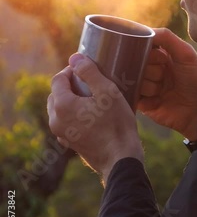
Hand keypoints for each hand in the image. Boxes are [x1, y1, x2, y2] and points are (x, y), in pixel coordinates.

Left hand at [47, 54, 143, 183]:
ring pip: (59, 109)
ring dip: (70, 99)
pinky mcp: (69, 142)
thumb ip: (89, 72)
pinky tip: (90, 114)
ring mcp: (61, 134)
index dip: (70, 70)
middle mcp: (56, 120)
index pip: (58, 79)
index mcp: (62, 105)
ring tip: (90, 97)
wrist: (120, 159)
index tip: (85, 68)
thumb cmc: (117, 124)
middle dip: (69, 84)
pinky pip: (65, 122)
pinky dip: (73, 114)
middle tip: (88, 81)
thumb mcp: (107, 92)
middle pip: (55, 94)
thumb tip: (74, 58)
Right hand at [138, 28, 196, 140]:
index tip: (162, 59)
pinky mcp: (143, 105)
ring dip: (150, 86)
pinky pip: (133, 97)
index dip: (148, 53)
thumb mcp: (186, 54)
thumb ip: (167, 37)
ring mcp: (146, 87)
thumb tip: (144, 30)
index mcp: (160, 56)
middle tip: (165, 77)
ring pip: (135, 81)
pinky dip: (146, 99)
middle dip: (152, 71)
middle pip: (136, 64)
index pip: (142, 47)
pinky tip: (158, 102)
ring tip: (163, 92)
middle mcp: (151, 70)